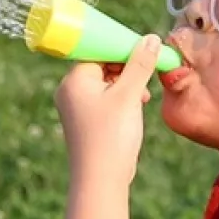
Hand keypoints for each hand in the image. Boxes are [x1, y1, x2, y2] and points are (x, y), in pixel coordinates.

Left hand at [53, 34, 160, 186]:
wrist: (100, 180)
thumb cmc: (112, 135)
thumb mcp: (130, 96)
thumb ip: (140, 65)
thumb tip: (151, 38)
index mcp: (73, 79)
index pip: (97, 51)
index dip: (121, 50)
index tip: (143, 53)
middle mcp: (68, 90)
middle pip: (99, 66)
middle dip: (125, 70)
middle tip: (146, 79)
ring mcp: (73, 107)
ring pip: (102, 84)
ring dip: (125, 86)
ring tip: (143, 98)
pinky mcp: (82, 122)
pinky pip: (100, 100)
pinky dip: (119, 100)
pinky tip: (135, 109)